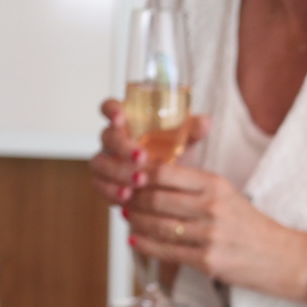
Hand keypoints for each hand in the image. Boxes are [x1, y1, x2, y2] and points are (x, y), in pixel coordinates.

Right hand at [90, 98, 210, 207]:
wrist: (170, 187)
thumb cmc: (174, 156)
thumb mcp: (184, 142)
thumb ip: (191, 130)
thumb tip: (205, 122)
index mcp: (128, 123)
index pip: (111, 108)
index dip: (112, 110)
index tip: (121, 117)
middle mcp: (113, 140)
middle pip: (106, 137)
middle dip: (122, 147)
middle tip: (142, 158)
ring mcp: (107, 161)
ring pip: (100, 162)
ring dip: (118, 172)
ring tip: (139, 181)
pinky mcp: (105, 182)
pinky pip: (100, 185)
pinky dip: (111, 191)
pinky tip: (127, 197)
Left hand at [126, 159, 306, 297]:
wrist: (285, 259)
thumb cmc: (254, 228)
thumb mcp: (229, 195)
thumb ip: (196, 187)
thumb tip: (156, 181)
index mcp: (216, 185)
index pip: (165, 173)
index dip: (139, 174)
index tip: (130, 176)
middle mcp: (211, 208)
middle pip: (155, 198)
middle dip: (132, 199)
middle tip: (123, 198)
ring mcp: (208, 236)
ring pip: (156, 225)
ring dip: (135, 221)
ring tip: (127, 217)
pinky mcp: (207, 261)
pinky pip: (166, 251)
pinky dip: (146, 244)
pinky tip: (136, 239)